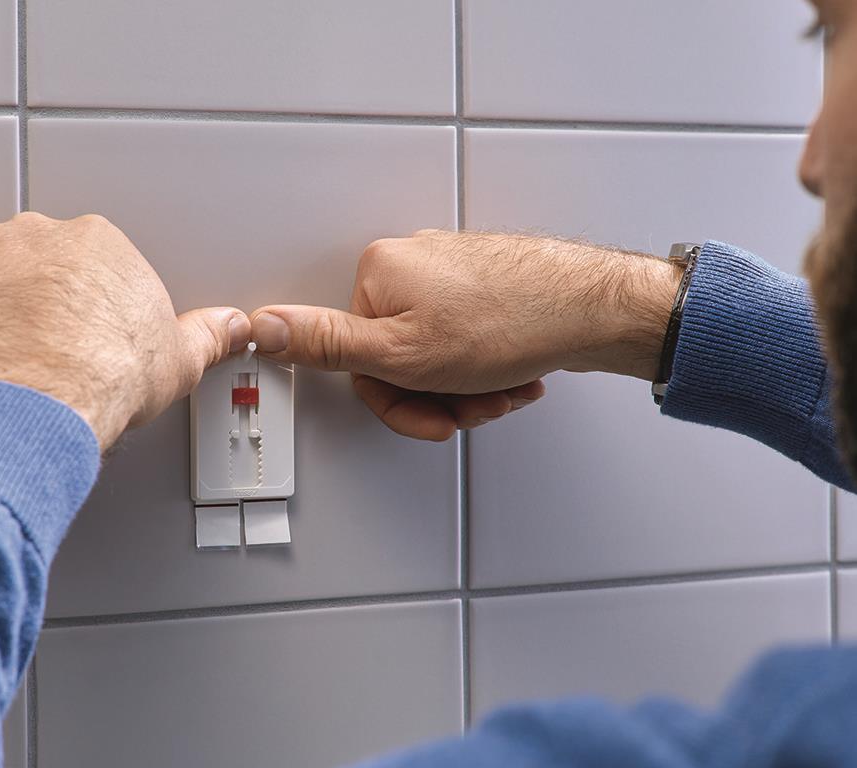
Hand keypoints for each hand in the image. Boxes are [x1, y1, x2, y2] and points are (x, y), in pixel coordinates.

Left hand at [0, 212, 250, 450]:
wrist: (43, 397)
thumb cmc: (105, 373)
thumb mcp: (179, 358)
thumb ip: (208, 334)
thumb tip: (232, 327)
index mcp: (96, 243)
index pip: (85, 264)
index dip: (80, 306)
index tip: (78, 337)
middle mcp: (36, 235)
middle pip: (29, 262)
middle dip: (29, 301)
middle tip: (39, 350)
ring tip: (0, 360)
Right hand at [249, 230, 677, 440]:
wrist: (596, 310)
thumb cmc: (513, 322)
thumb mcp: (402, 353)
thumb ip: (326, 344)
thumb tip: (262, 327)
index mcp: (378, 272)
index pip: (356, 359)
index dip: (396, 402)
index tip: (429, 416)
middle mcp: (409, 262)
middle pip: (397, 359)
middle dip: (438, 396)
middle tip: (472, 406)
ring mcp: (447, 272)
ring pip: (435, 356)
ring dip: (467, 388)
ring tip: (501, 390)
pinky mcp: (480, 283)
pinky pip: (464, 342)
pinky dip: (486, 369)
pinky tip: (513, 374)